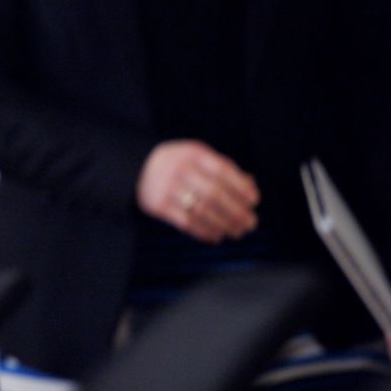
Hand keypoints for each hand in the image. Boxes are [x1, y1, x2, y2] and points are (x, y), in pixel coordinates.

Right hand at [136, 140, 258, 242]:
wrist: (136, 168)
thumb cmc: (177, 163)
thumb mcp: (197, 157)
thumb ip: (223, 168)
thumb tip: (251, 186)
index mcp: (192, 154)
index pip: (223, 171)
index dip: (241, 188)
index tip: (254, 201)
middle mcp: (179, 170)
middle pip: (214, 194)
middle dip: (236, 211)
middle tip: (250, 223)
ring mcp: (167, 188)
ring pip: (202, 211)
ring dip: (223, 225)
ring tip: (237, 232)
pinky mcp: (158, 206)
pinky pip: (186, 223)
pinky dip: (204, 232)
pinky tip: (216, 236)